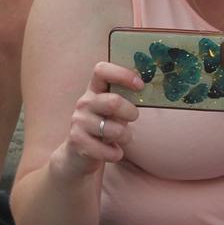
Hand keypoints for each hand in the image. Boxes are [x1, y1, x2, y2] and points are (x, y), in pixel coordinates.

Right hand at [54, 62, 141, 176]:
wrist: (77, 154)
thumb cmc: (102, 127)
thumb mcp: (112, 110)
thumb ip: (124, 99)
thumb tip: (146, 91)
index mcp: (93, 90)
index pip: (101, 70)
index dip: (122, 74)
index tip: (140, 85)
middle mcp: (84, 103)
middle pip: (114, 102)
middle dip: (130, 112)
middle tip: (133, 118)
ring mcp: (79, 122)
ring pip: (114, 129)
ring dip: (126, 136)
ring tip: (122, 138)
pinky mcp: (78, 142)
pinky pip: (109, 151)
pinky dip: (116, 153)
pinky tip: (112, 151)